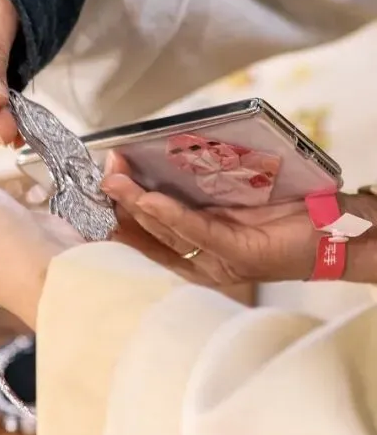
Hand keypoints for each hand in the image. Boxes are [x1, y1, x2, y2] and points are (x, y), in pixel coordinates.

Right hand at [100, 153, 319, 283]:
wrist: (339, 229)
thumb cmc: (286, 211)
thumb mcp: (230, 200)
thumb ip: (195, 195)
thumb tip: (153, 170)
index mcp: (195, 254)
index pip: (145, 238)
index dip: (117, 217)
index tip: (95, 193)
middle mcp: (202, 264)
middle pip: (149, 236)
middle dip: (120, 206)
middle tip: (101, 177)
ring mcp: (219, 263)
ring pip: (167, 233)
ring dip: (137, 206)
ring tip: (115, 181)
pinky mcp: (239, 256)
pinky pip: (198, 234)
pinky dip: (172, 216)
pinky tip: (151, 199)